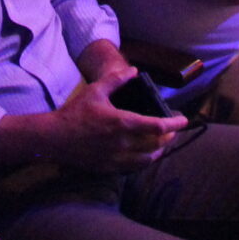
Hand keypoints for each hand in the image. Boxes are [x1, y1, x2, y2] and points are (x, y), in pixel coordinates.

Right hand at [48, 64, 183, 171]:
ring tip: (161, 144)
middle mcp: (123, 144)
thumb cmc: (75, 113)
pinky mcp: (109, 168)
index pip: (157, 126)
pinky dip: (143, 161)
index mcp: (123, 123)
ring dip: (158, 151)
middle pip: (156, 144)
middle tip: (173, 130)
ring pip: (147, 159)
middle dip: (168, 137)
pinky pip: (133, 168)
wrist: (54, 138)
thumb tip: (134, 71)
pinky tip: (142, 156)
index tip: (183, 120)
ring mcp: (117, 158)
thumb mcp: (96, 91)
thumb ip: (117, 79)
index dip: (174, 123)